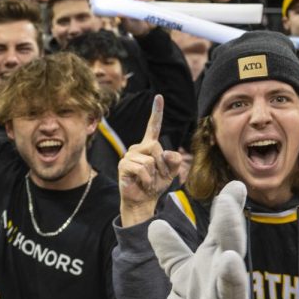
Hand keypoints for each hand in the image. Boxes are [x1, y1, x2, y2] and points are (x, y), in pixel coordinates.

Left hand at [100, 0, 155, 36]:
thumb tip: (120, 14)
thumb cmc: (132, 27)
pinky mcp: (148, 2)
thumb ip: (123, 19)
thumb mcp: (127, 24)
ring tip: (138, 0)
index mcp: (120, 4)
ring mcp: (139, 0)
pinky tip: (146, 0)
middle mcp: (129, 0)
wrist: (145, 31)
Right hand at [118, 96, 181, 224]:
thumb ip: (175, 160)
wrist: (143, 201)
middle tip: (158, 176)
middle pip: (155, 146)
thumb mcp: (171, 172)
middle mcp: (137, 148)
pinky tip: (143, 183)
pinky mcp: (123, 166)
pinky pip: (142, 168)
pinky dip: (147, 179)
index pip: (153, 126)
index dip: (156, 112)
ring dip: (154, 174)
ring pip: (149, 160)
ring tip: (148, 181)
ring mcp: (128, 156)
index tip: (159, 97)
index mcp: (148, 146)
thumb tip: (168, 153)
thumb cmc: (155, 185)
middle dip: (162, 163)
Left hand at [118, 180, 248, 298]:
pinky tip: (228, 260)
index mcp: (212, 264)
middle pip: (229, 245)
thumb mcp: (180, 275)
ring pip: (232, 272)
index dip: (226, 209)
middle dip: (231, 221)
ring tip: (230, 224)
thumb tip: (153, 225)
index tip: (235, 185)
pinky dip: (230, 279)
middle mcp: (222, 278)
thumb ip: (171, 252)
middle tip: (233, 194)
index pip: (220, 232)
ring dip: (232, 248)